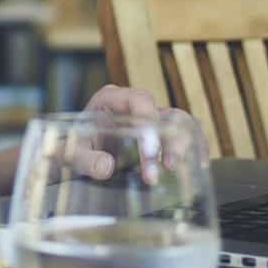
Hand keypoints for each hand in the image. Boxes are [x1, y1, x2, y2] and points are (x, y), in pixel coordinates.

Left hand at [76, 84, 205, 181]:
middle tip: (168, 166)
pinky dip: (195, 146)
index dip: (149, 124)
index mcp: (111, 98)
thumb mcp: (68, 152)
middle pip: (162, 111)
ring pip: (178, 121)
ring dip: (184, 144)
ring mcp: (149, 117)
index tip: (150, 155)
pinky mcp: (159, 133)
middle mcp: (134, 104)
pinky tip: (198, 164)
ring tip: (177, 168)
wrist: (71, 150)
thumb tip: (106, 166)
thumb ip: (84, 159)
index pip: (138, 101)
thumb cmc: (69, 146)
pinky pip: (184, 133)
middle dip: (170, 138)